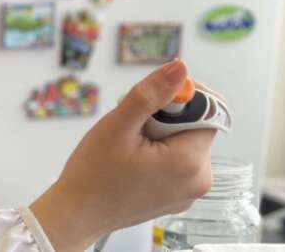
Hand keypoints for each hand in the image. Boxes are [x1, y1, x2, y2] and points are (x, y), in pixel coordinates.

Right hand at [30, 60, 217, 251]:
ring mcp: (188, 192)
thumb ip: (150, 94)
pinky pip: (177, 163)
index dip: (180, 99)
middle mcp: (198, 180)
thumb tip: (179, 69)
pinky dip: (158, 154)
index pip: (207, 113)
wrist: (77, 214)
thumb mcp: (117, 126)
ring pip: (184, 144)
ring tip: (128, 146)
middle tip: (131, 127)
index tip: (151, 101)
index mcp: (190, 162)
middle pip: (194, 128)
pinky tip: (131, 161)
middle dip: (165, 118)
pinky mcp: (177, 197)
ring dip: (159, 135)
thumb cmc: (92, 175)